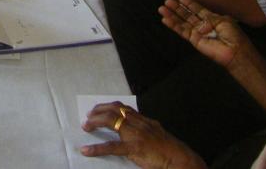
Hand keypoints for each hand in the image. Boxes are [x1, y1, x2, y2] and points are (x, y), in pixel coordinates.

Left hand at [82, 103, 205, 168]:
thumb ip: (144, 127)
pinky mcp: (134, 148)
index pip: (123, 107)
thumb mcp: (156, 132)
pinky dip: (96, 149)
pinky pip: (112, 147)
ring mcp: (135, 134)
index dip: (108, 106)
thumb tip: (133, 126)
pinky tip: (87, 150)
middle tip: (88, 116)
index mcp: (144, 120)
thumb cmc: (169, 149)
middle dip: (98, 111)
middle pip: (114, 109)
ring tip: (86, 126)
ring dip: (95, 122)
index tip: (98, 110)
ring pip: (111, 121)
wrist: (179, 158)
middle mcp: (138, 123)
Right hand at [159, 0, 248, 69]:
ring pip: (182, 23)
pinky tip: (165, 20)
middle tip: (167, 1)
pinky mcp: (194, 41)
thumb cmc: (234, 36)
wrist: (235, 52)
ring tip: (162, 8)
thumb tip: (200, 12)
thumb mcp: (223, 21)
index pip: (199, 10)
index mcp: (213, 20)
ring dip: (172, 15)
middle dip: (178, 8)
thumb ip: (209, 16)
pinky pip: (182, 32)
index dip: (190, 4)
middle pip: (188, 15)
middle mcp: (204, 26)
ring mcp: (198, 33)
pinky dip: (173, 26)